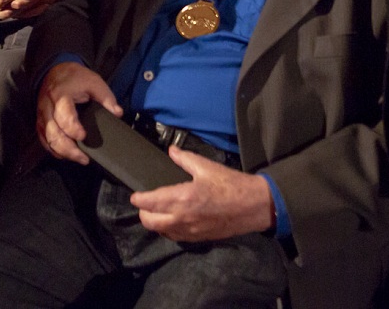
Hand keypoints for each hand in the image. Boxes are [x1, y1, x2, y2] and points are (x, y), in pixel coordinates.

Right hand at [36, 61, 121, 163]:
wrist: (55, 70)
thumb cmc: (75, 77)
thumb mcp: (94, 81)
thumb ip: (106, 97)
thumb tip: (117, 113)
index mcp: (61, 95)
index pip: (63, 116)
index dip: (72, 129)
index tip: (84, 136)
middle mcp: (47, 106)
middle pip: (53, 133)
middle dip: (68, 149)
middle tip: (84, 158)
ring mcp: (42, 115)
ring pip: (47, 139)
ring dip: (62, 152)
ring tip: (79, 158)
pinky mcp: (40, 121)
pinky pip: (43, 139)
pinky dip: (53, 150)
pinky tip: (66, 155)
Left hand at [132, 147, 275, 241]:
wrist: (253, 206)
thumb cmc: (230, 184)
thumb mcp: (207, 166)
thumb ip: (185, 159)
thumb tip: (171, 151)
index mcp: (182, 198)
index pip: (150, 202)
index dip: (138, 199)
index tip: (134, 195)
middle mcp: (182, 218)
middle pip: (150, 222)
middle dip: (143, 213)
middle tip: (144, 203)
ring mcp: (190, 231)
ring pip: (162, 232)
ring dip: (155, 223)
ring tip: (156, 211)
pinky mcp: (198, 238)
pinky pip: (176, 237)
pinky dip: (168, 230)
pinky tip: (172, 220)